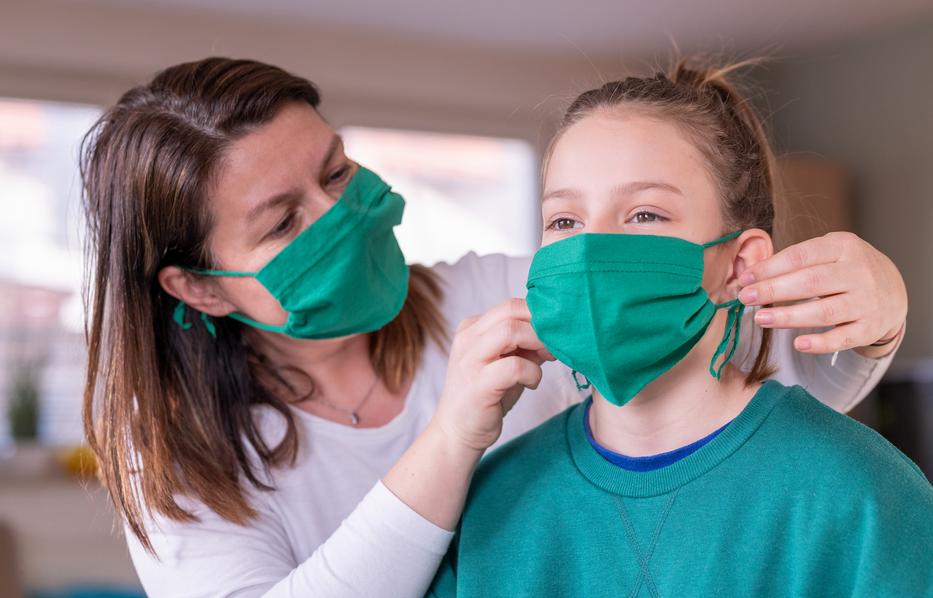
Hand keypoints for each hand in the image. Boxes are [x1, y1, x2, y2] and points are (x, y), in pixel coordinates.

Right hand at [432, 298, 554, 452]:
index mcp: (472, 328)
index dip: (538, 315)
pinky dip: (533, 373)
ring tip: (545, 360)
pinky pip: (514, 366)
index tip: (554, 334)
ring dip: (537, 343)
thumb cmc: (486, 397)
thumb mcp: (507, 363)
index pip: (511, 305)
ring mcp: (470, 360)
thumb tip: (556, 332)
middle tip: (554, 346)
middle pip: (511, 311)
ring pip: (510, 331)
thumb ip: (526, 345)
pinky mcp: (478, 384)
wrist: (457, 432)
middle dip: (540, 325)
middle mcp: (468, 339)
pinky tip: (532, 384)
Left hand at [737, 232, 906, 355]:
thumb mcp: (828, 252)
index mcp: (843, 247)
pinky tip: (798, 344)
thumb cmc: (845, 268)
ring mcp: (866, 301)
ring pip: (825, 312)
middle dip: (773, 290)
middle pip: (810, 282)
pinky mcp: (870, 327)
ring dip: (789, 317)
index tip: (745, 279)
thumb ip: (795, 261)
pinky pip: (843, 338)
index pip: (801, 257)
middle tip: (745, 298)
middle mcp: (858, 272)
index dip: (770, 268)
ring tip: (761, 319)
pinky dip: (821, 343)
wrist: (893, 288)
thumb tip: (750, 276)